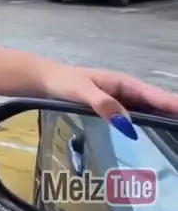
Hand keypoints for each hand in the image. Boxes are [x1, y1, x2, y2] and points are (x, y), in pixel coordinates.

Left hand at [44, 65, 177, 138]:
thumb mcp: (82, 91)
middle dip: (172, 112)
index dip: (172, 105)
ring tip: (176, 126)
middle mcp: (126, 90)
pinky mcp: (112, 107)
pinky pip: (135, 114)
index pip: (154, 96)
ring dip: (163, 117)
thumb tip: (127, 124)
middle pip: (155, 103)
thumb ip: (103, 105)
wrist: (45, 80)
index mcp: (124, 82)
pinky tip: (155, 130)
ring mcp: (120, 98)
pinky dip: (148, 121)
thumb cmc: (63, 82)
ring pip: (147, 109)